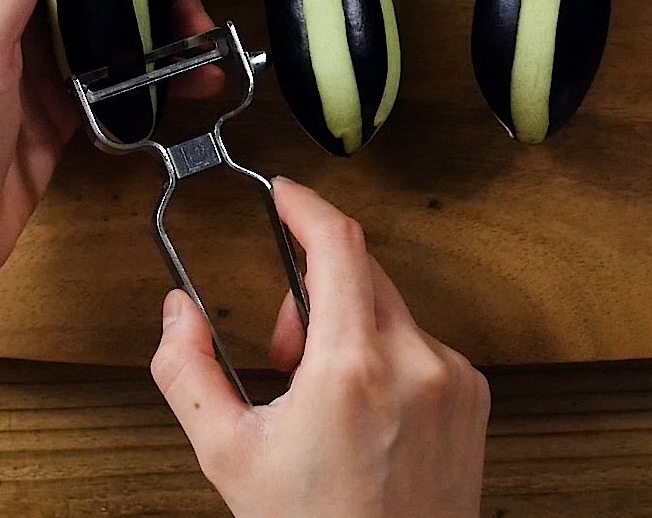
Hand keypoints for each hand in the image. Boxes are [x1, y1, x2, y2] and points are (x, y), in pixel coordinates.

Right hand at [151, 178, 490, 517]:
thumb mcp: (229, 457)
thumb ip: (188, 372)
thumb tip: (179, 312)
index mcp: (352, 369)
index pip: (337, 244)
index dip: (305, 206)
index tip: (283, 194)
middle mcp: (414, 362)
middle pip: (359, 271)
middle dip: (312, 288)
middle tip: (287, 351)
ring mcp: (451, 377)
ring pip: (388, 307)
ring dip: (349, 325)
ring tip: (328, 394)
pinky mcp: (472, 394)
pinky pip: (420, 341)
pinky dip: (386, 354)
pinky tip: (370, 411)